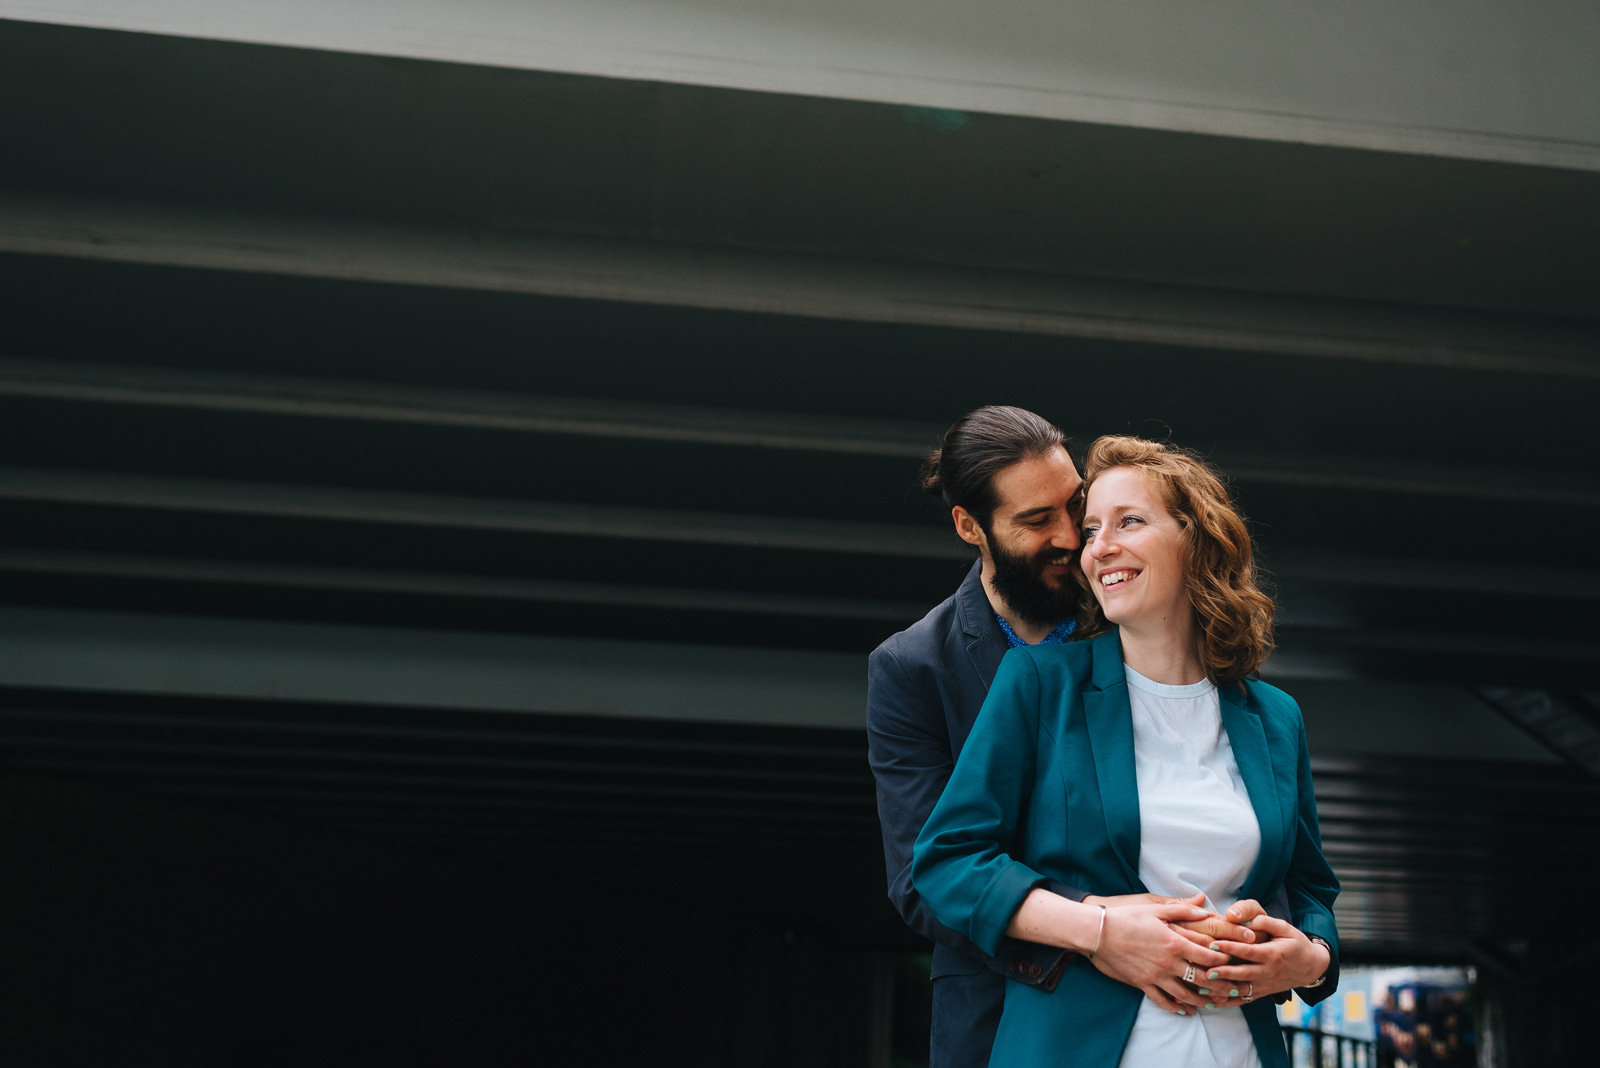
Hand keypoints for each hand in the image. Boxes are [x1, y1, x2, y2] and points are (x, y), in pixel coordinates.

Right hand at [1086, 894, 1232, 1015]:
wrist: (1098, 932)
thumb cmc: (1127, 916)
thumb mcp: (1155, 908)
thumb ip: (1182, 909)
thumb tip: (1204, 907)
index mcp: (1175, 942)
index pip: (1208, 956)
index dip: (1225, 960)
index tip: (1235, 962)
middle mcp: (1168, 962)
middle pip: (1202, 979)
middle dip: (1222, 986)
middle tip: (1236, 990)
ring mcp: (1155, 976)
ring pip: (1185, 994)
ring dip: (1202, 1001)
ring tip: (1214, 1004)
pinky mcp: (1142, 984)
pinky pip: (1162, 1001)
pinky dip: (1176, 1008)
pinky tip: (1185, 1010)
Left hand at [1206, 914, 1329, 999]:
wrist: (1311, 967)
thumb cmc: (1296, 944)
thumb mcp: (1286, 928)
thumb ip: (1266, 922)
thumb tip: (1247, 919)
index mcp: (1273, 954)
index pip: (1249, 952)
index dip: (1231, 948)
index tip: (1213, 944)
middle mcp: (1268, 972)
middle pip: (1243, 973)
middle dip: (1223, 972)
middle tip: (1204, 970)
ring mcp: (1265, 985)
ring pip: (1242, 990)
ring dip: (1222, 990)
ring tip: (1203, 987)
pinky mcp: (1262, 993)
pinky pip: (1244, 999)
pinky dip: (1228, 1002)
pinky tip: (1212, 1001)